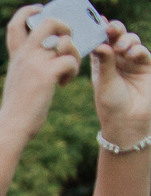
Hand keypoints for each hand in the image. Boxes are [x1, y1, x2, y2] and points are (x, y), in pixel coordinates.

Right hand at [0, 8, 82, 140]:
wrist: (12, 126)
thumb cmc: (17, 108)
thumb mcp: (18, 80)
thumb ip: (29, 64)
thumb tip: (51, 54)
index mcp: (16, 56)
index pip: (16, 23)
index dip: (29, 11)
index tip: (40, 11)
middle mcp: (25, 55)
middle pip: (49, 22)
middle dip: (65, 26)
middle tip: (67, 41)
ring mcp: (35, 63)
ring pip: (65, 41)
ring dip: (74, 52)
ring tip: (69, 69)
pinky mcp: (47, 75)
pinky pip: (71, 60)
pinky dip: (73, 70)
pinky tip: (65, 83)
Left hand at [92, 20, 150, 144]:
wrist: (128, 122)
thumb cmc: (111, 105)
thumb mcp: (104, 83)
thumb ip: (104, 63)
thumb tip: (101, 44)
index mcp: (101, 63)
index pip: (100, 42)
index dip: (99, 32)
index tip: (98, 23)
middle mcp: (116, 60)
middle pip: (116, 38)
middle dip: (115, 30)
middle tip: (111, 29)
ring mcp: (132, 62)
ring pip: (131, 42)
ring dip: (127, 40)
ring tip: (121, 48)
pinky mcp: (146, 66)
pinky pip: (143, 52)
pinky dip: (138, 50)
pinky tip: (132, 54)